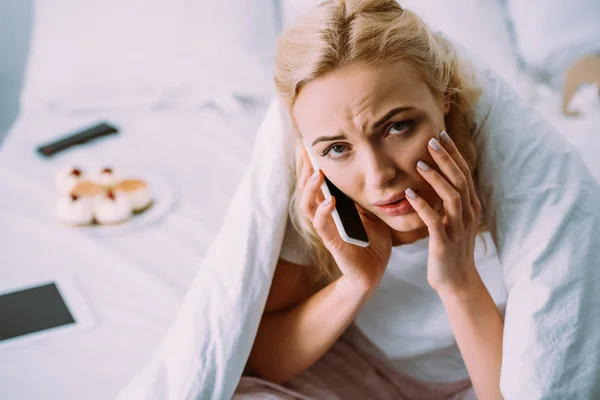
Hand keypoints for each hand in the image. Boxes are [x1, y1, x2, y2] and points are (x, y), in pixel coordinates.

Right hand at [298, 146, 392, 291]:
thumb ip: (365, 195)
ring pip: (308, 206)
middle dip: (306, 171)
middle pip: (306, 190)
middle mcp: (324, 217)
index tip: (308, 145)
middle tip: (307, 151)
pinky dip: (324, 212)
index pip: (316, 183)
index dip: (311, 165)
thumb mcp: (372, 212)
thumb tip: (371, 172)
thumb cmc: (372, 243)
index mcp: (332, 208)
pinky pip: (322, 226)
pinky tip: (330, 200)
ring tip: (317, 173)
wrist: (374, 274)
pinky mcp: (333, 243)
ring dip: (310, 189)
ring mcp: (326, 230)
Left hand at [404, 130, 481, 292]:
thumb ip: (450, 200)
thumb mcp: (454, 220)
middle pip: (459, 180)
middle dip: (446, 159)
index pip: (464, 173)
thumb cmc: (451, 248)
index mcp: (470, 206)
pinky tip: (410, 193)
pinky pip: (434, 221)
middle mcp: (467, 214)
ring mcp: (457, 228)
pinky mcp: (444, 242)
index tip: (442, 135)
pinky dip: (423, 206)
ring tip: (419, 164)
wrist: (457, 280)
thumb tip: (441, 178)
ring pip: (451, 197)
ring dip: (435, 178)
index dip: (453, 154)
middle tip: (432, 140)